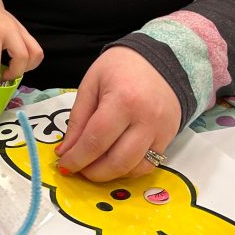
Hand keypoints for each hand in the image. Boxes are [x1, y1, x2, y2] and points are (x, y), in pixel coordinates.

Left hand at [0, 0, 42, 81]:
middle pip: (22, 57)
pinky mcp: (26, 31)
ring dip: (28, 67)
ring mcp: (20, 30)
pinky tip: (20, 62)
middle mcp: (10, 32)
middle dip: (15, 73)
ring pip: (36, 53)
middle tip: (5, 77)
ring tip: (15, 69)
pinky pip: (36, 48)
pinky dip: (32, 60)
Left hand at [54, 46, 181, 181]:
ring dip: (110, 174)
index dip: (77, 158)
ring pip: (134, 168)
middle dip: (93, 172)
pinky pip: (149, 165)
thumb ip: (78, 119)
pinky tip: (115, 161)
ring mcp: (161, 130)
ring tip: (94, 166)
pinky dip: (129, 170)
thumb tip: (66, 152)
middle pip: (117, 161)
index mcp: (123, 100)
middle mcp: (146, 119)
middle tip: (78, 169)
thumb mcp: (91, 84)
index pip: (96, 140)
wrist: (158, 60)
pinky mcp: (170, 137)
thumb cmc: (119, 68)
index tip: (64, 165)